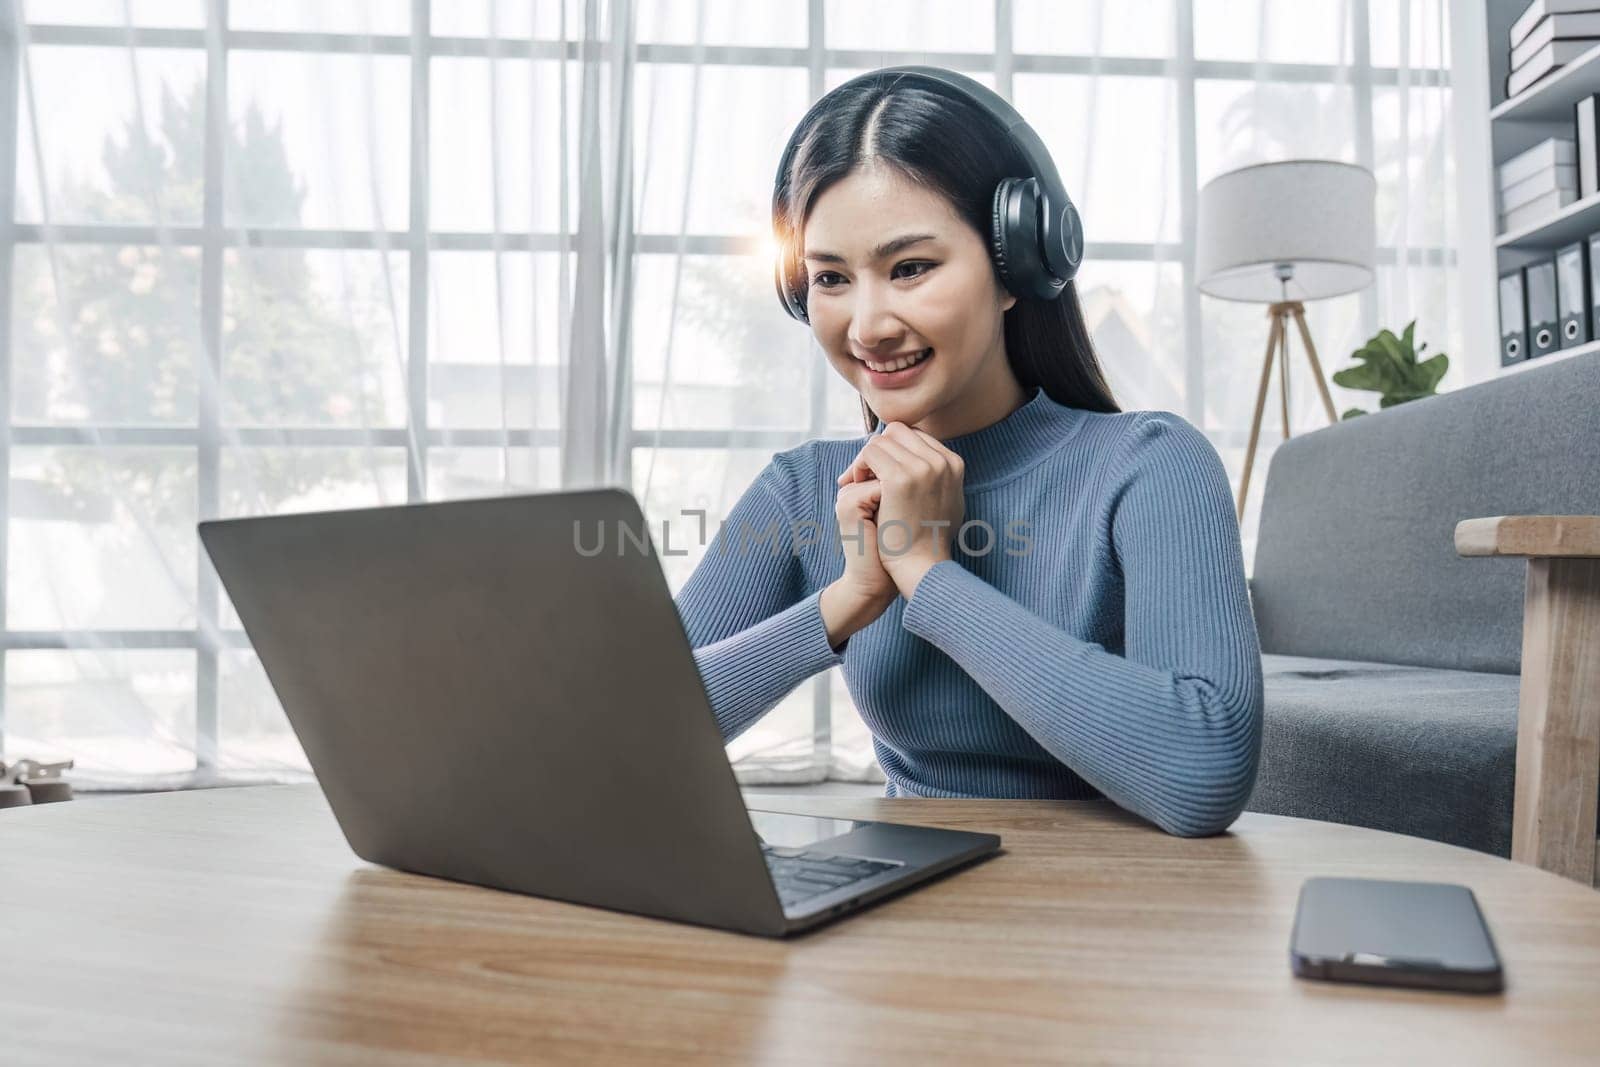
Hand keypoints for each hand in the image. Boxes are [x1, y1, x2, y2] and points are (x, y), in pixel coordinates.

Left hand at [835, 422, 964, 598]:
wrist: (922, 566)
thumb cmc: (928, 540)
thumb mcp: (944, 502)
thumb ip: (938, 478)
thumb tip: (926, 459)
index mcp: (954, 464)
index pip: (914, 436)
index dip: (892, 450)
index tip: (877, 471)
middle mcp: (942, 461)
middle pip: (899, 432)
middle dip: (878, 449)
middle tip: (862, 474)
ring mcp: (923, 468)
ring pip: (882, 440)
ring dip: (865, 458)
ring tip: (857, 482)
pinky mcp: (901, 478)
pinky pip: (870, 452)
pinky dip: (858, 465)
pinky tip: (854, 484)